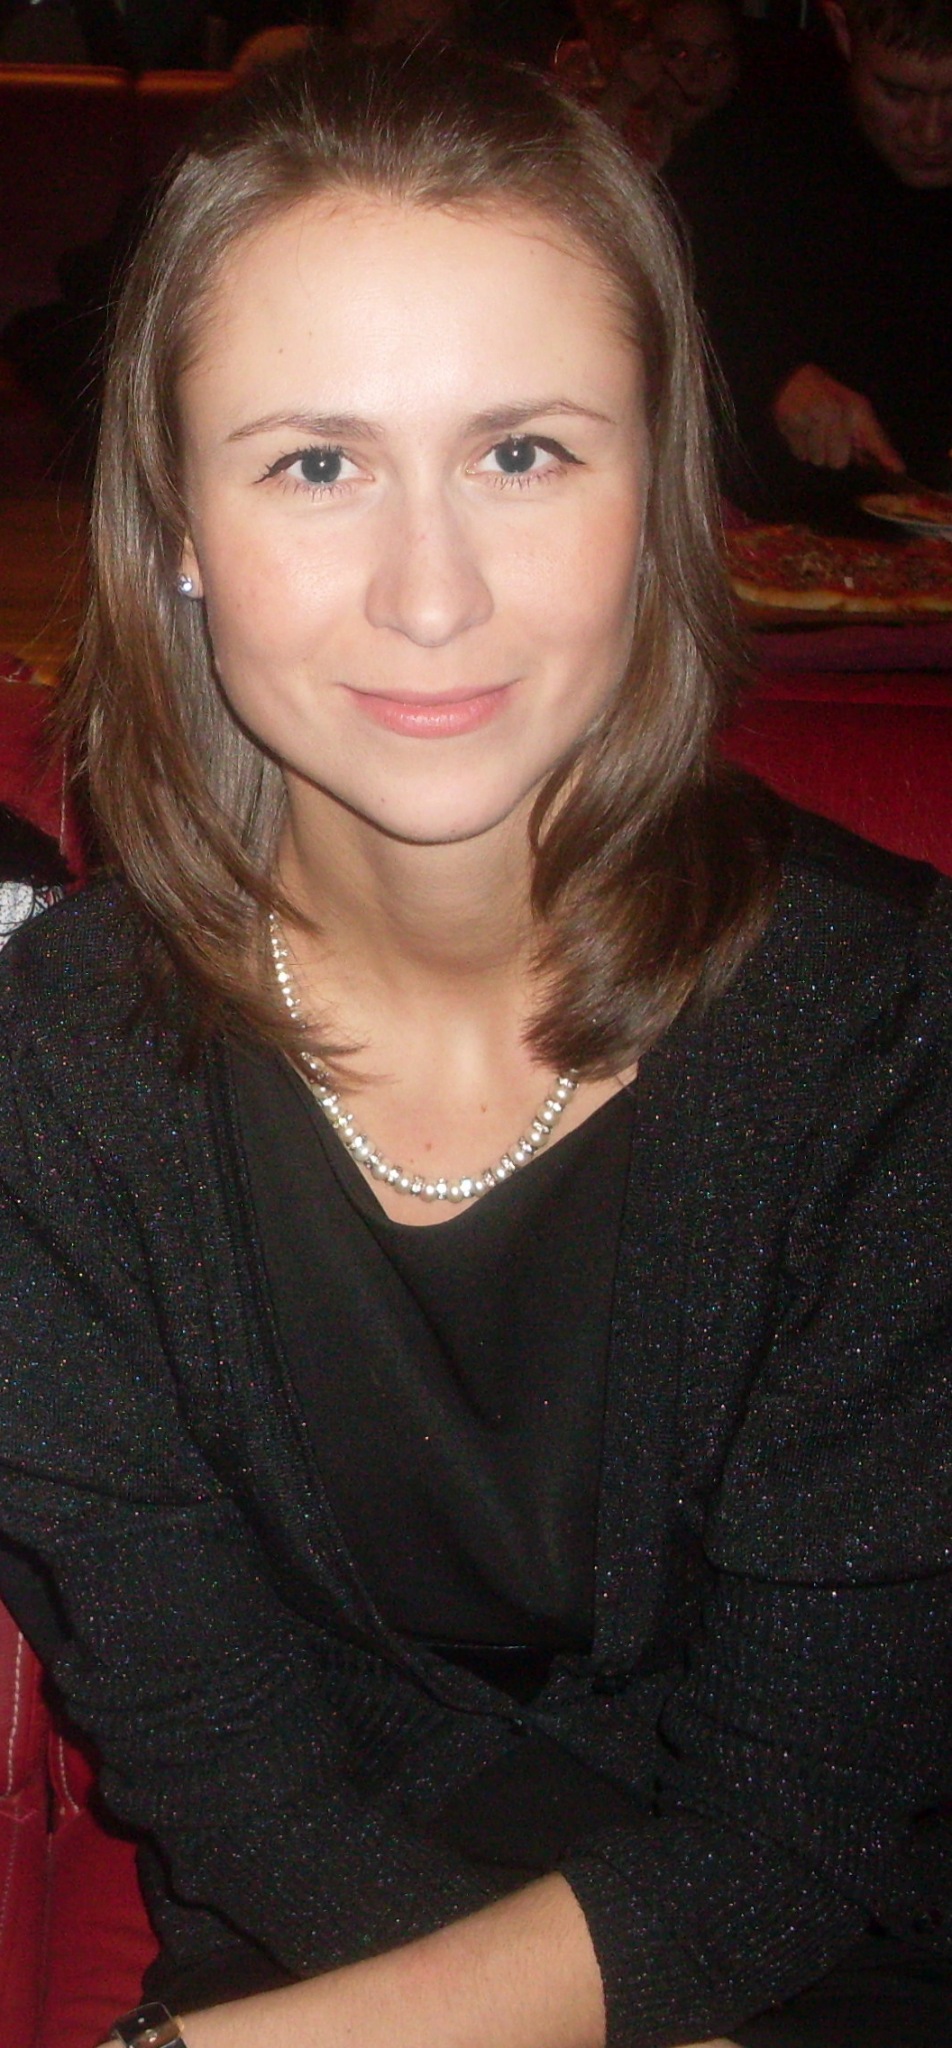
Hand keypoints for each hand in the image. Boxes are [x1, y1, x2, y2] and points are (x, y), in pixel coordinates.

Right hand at [773, 364, 904, 472]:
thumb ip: (872, 440)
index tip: (899, 471)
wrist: (795, 379)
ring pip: (818, 460)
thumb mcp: (855, 411)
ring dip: (815, 451)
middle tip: (829, 439)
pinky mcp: (790, 424)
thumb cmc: (830, 397)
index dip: (884, 455)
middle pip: (839, 462)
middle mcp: (834, 412)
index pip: (872, 437)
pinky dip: (801, 448)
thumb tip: (895, 466)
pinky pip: (800, 455)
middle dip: (834, 455)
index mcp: (854, 408)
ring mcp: (810, 418)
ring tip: (814, 432)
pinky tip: (802, 431)